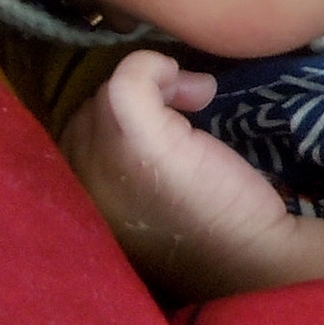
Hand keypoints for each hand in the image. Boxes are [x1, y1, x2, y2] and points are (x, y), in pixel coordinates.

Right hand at [60, 49, 292, 300]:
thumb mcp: (147, 191)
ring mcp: (101, 163)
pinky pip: (127, 80)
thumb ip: (122, 159)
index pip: (79, 128)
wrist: (251, 256)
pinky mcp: (138, 145)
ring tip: (198, 103)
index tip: (166, 122)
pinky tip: (199, 90)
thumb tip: (136, 97)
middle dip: (141, 101)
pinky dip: (156, 68)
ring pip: (110, 91)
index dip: (121, 116)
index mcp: (72, 197)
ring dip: (157, 87)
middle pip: (92, 107)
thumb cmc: (206, 223)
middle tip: (190, 112)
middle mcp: (74, 181)